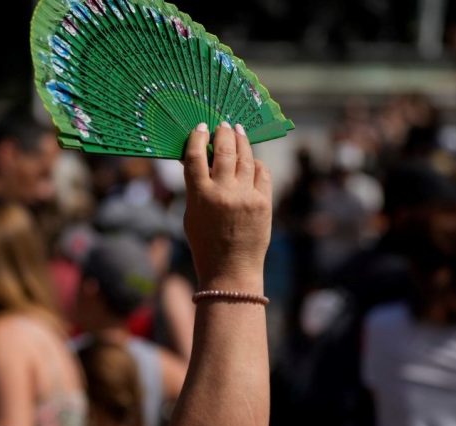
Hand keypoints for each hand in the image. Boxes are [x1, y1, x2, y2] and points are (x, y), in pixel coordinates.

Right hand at [181, 122, 272, 290]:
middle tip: (223, 125)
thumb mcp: (191, 215)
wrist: (231, 270)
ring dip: (241, 141)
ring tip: (238, 131)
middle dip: (223, 133)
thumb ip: (195, 188)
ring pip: (244, 157)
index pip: (195, 156)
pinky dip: (255, 163)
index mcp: (199, 196)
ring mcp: (245, 196)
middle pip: (223, 150)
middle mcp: (223, 192)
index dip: (197, 138)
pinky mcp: (263, 202)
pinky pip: (261, 172)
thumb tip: (201, 160)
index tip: (200, 128)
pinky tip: (251, 159)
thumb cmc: (206, 244)